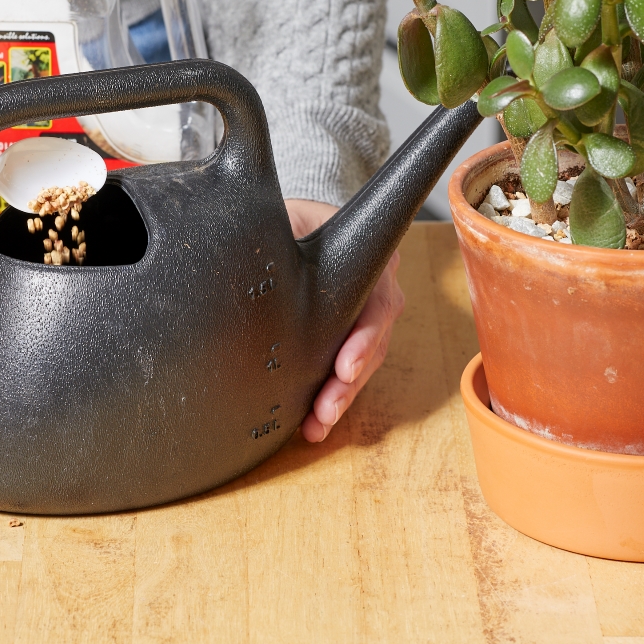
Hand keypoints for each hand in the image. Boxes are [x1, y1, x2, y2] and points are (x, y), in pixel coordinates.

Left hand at [286, 199, 405, 442]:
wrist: (297, 227)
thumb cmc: (294, 221)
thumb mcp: (291, 219)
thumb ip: (289, 234)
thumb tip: (265, 256)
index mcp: (372, 259)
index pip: (377, 302)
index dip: (363, 338)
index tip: (344, 368)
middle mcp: (379, 289)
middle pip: (373, 342)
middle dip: (349, 382)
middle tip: (326, 409)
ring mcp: (367, 315)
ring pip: (364, 364)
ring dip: (342, 396)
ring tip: (318, 424)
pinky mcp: (351, 337)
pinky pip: (350, 371)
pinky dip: (334, 397)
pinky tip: (314, 424)